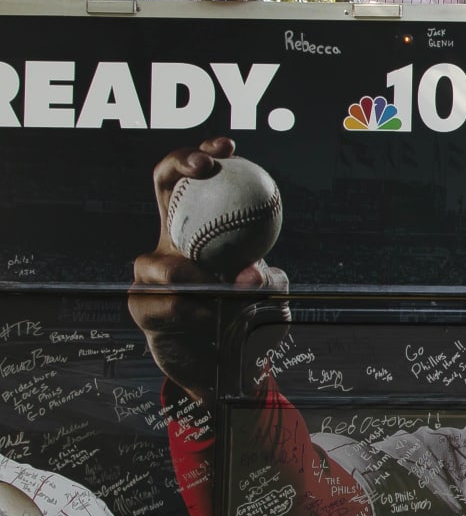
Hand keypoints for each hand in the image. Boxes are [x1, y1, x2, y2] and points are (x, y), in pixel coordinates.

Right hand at [128, 138, 291, 403]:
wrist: (230, 369)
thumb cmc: (252, 321)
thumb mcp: (273, 295)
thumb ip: (269, 279)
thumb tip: (251, 272)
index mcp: (201, 230)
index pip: (194, 180)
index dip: (203, 154)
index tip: (228, 147)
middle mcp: (171, 241)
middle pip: (162, 186)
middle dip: (178, 163)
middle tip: (206, 167)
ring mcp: (150, 274)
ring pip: (161, 264)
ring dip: (200, 281)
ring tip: (227, 296)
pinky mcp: (141, 308)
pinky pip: (165, 306)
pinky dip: (197, 316)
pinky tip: (215, 324)